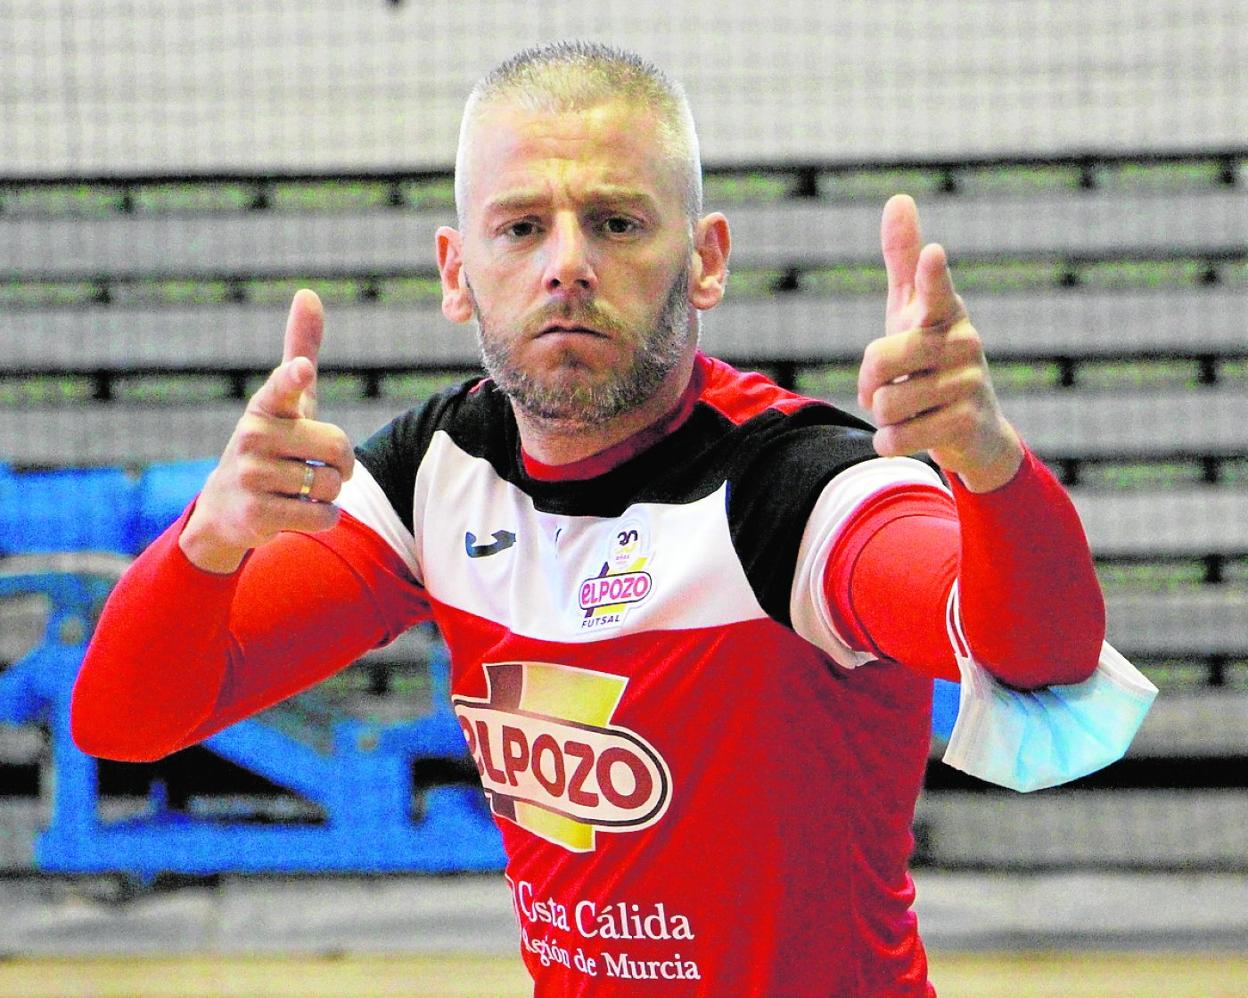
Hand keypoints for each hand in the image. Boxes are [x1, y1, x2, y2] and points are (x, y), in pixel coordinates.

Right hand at [179, 290, 354, 572]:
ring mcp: (252, 476)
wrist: (225, 509)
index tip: (301, 370)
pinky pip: (323, 515)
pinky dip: (323, 517)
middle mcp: (254, 436)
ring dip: (329, 493)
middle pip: (337, 447)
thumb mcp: (285, 402)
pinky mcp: (256, 513)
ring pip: (331, 484)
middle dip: (342, 463)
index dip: (295, 378)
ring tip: (298, 489)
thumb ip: (300, 351)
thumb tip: (308, 293)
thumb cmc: (269, 445)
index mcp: (266, 406)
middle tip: (315, 466)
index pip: (283, 388)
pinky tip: (296, 511)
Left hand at [857, 194, 1022, 491]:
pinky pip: (895, 437)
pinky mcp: (965, 423)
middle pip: (880, 359)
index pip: (935, 289)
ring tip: (911, 410)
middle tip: (890, 385)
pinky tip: (912, 434)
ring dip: (883, 416)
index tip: (933, 254)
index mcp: (945, 312)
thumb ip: (904, 260)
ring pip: (884, 403)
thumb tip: (899, 197)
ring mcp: (968, 383)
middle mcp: (963, 342)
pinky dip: (890, 441)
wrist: (975, 431)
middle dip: (870, 381)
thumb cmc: (932, 357)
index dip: (931, 274)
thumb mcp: (913, 310)